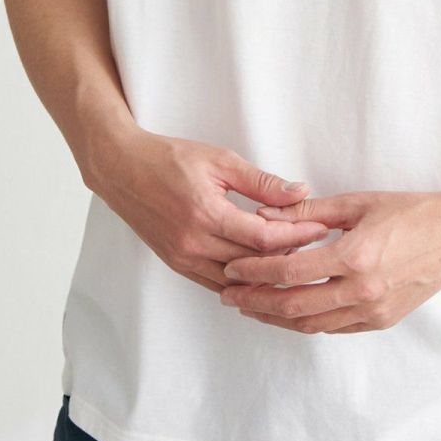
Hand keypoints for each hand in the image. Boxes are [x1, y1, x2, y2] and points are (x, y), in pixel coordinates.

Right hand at [95, 131, 331, 295]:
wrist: (121, 168)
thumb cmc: (169, 158)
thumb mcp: (220, 160)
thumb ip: (261, 182)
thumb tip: (299, 192)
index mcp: (207, 214)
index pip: (264, 237)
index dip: (296, 235)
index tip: (319, 228)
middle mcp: (193, 243)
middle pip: (254, 263)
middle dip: (288, 255)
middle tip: (316, 245)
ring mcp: (183, 258)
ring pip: (236, 279)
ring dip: (265, 273)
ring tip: (294, 259)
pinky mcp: (176, 263)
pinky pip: (216, 283)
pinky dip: (241, 281)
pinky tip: (261, 273)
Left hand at [216, 188, 440, 334]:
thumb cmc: (411, 211)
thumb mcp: (358, 203)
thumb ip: (311, 213)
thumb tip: (267, 215)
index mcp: (355, 256)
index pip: (290, 271)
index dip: (255, 273)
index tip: (231, 270)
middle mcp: (362, 290)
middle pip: (293, 306)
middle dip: (255, 302)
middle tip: (228, 296)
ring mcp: (373, 310)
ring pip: (311, 324)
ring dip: (275, 318)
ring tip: (250, 307)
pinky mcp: (381, 320)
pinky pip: (334, 328)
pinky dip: (306, 322)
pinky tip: (289, 312)